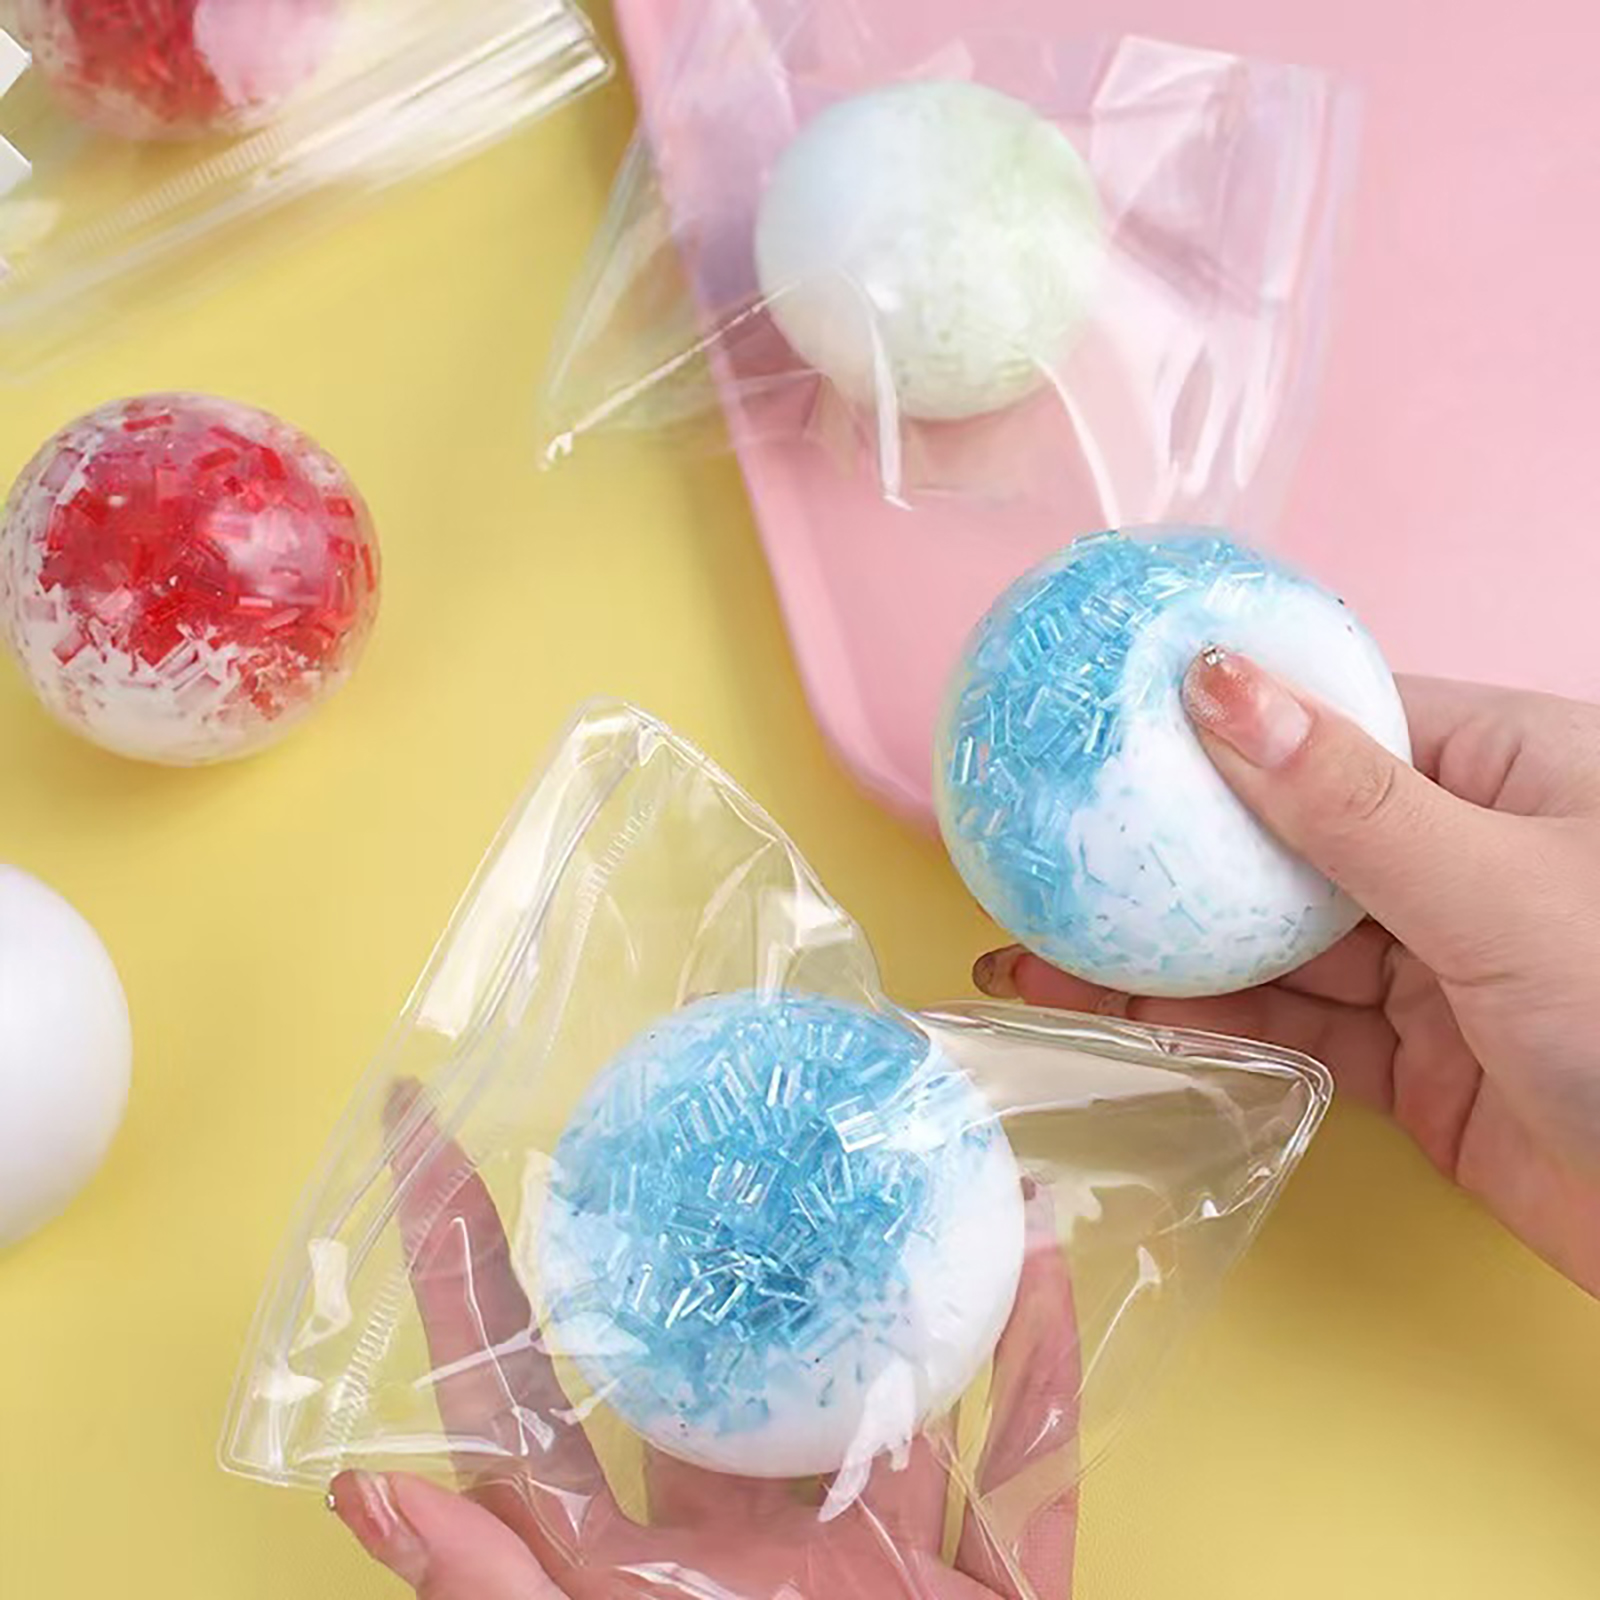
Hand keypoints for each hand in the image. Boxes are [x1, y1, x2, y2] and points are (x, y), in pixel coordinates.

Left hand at [330, 1090, 1078, 1597]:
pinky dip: (1038, 1366)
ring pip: (885, 1376)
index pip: (526, 1386)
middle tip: (694, 1094)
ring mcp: (877, 1555)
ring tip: (884, 1137)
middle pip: (718, 1348)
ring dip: (893, 1261)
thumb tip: (370, 1492)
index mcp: (636, 1570)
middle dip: (709, 1221)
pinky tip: (1036, 1261)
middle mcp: (748, 1538)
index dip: (464, 1261)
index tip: (420, 1128)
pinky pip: (1025, 1463)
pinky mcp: (990, 1594)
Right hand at [975, 654, 1599, 1298]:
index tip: (1096, 727)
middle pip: (1280, 836)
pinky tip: (1117, 1022)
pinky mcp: (1416, 1063)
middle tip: (1039, 860)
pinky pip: (1292, 1029)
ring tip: (1033, 957)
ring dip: (1157, 956)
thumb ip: (1347, 801)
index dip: (1213, 717)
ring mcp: (1435, 961)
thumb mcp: (1494, 890)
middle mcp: (1459, 851)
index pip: (1331, 716)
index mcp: (1499, 767)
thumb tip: (1217, 680)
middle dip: (1158, 854)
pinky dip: (1207, 1030)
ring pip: (1271, 943)